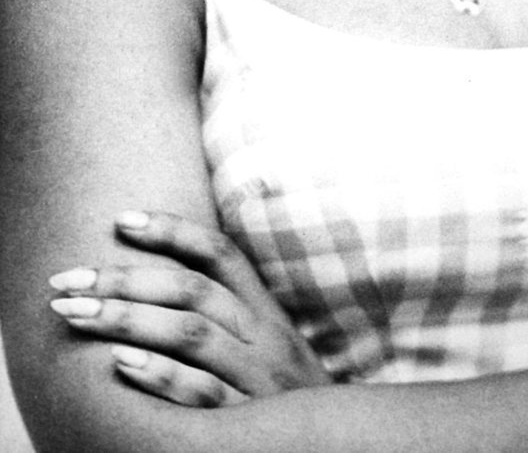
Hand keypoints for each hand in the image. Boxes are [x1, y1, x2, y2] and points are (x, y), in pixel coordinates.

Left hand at [49, 209, 330, 407]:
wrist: (337, 447)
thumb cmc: (285, 395)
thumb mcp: (269, 345)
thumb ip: (230, 312)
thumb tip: (162, 276)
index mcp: (266, 312)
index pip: (220, 254)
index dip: (173, 231)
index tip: (121, 219)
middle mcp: (263, 337)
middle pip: (192, 291)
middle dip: (125, 279)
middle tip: (67, 281)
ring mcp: (257, 379)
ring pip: (191, 334)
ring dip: (129, 320)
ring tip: (78, 315)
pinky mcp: (247, 421)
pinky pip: (201, 393)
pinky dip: (160, 375)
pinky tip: (121, 364)